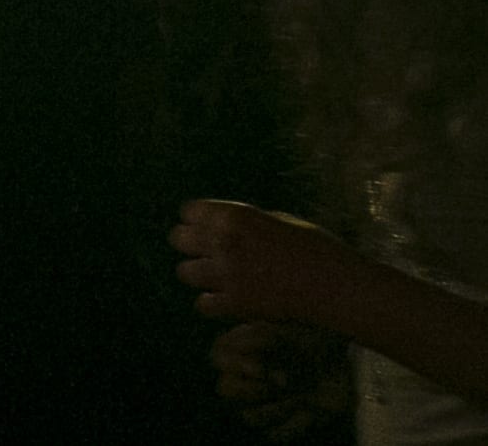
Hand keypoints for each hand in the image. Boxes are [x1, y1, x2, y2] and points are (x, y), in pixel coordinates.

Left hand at [174, 199, 362, 327]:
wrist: (338, 286)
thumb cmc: (318, 249)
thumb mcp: (280, 221)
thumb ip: (247, 223)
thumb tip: (226, 225)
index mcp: (235, 216)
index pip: (189, 211)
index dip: (197, 220)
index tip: (207, 228)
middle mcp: (223, 241)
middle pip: (178, 239)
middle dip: (192, 245)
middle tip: (208, 254)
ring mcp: (227, 274)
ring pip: (184, 272)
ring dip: (199, 275)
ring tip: (218, 279)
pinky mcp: (235, 304)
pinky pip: (202, 304)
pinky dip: (213, 304)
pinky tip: (227, 302)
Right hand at [210, 320, 350, 440]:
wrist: (347, 357)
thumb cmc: (315, 336)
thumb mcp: (286, 326)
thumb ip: (256, 334)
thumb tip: (238, 347)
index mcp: (244, 348)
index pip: (217, 358)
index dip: (236, 367)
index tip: (262, 369)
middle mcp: (250, 376)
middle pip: (226, 391)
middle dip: (255, 389)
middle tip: (285, 382)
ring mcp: (268, 400)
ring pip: (250, 416)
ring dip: (277, 406)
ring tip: (300, 395)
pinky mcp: (289, 420)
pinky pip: (277, 434)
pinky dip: (293, 425)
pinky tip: (308, 410)